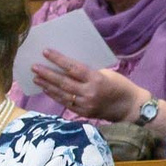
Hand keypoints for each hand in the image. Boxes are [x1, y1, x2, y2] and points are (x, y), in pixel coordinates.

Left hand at [29, 55, 149, 121]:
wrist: (131, 107)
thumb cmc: (120, 85)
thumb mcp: (106, 74)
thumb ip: (88, 72)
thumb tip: (68, 67)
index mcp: (96, 79)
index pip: (73, 68)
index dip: (58, 60)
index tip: (46, 52)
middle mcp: (89, 93)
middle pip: (63, 82)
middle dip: (47, 74)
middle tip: (34, 67)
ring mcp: (86, 105)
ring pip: (62, 94)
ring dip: (47, 86)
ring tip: (36, 78)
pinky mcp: (84, 113)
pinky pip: (66, 103)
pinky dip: (55, 96)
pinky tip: (47, 90)